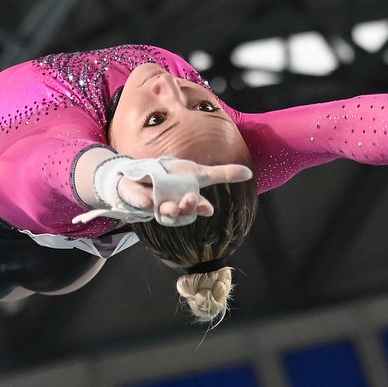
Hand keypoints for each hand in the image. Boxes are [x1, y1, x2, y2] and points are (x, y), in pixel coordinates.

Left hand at [118, 160, 251, 219]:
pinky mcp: (138, 200)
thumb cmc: (173, 176)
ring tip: (171, 205)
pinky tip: (146, 200)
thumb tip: (249, 173)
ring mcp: (155, 205)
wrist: (142, 176)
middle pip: (181, 213)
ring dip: (169, 211)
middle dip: (186, 208)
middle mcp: (173, 206)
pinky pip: (139, 202)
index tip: (208, 209)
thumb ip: (222, 174)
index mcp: (187, 199)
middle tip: (190, 200)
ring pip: (163, 214)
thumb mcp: (198, 172)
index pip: (198, 207)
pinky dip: (141, 201)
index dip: (202, 208)